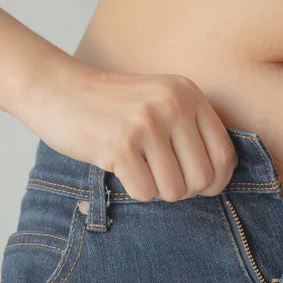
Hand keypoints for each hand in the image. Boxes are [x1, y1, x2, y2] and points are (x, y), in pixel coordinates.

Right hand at [19, 64, 237, 202]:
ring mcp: (146, 123)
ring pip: (174, 190)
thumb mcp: (160, 101)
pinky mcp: (120, 144)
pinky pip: (145, 192)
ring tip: (138, 168)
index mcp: (188, 94)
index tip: (201, 188)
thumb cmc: (112, 105)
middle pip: (202, 178)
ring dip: (156, 190)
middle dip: (183, 190)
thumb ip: (190, 130)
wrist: (57, 89)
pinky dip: (134, 189)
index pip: (224, 154)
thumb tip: (217, 180)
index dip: (217, 181)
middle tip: (160, 178)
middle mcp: (172, 104)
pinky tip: (120, 168)